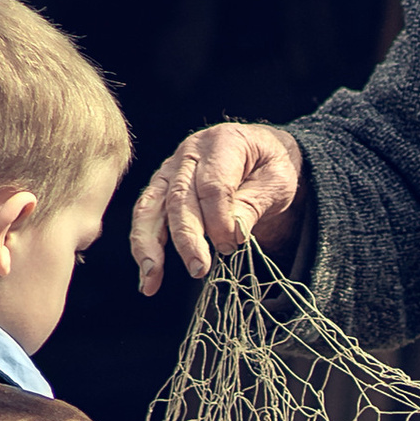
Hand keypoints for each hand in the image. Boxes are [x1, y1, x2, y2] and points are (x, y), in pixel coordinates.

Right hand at [130, 125, 304, 294]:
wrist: (259, 153)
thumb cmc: (269, 167)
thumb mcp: (276, 182)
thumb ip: (253, 204)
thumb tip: (232, 233)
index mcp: (222, 143)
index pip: (214, 185)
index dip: (220, 219)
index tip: (233, 245)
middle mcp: (190, 152)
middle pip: (180, 198)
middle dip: (187, 237)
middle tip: (198, 269)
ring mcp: (171, 170)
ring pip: (152, 206)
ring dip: (150, 244)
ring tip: (152, 278)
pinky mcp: (162, 188)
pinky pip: (146, 216)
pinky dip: (143, 246)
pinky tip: (148, 275)